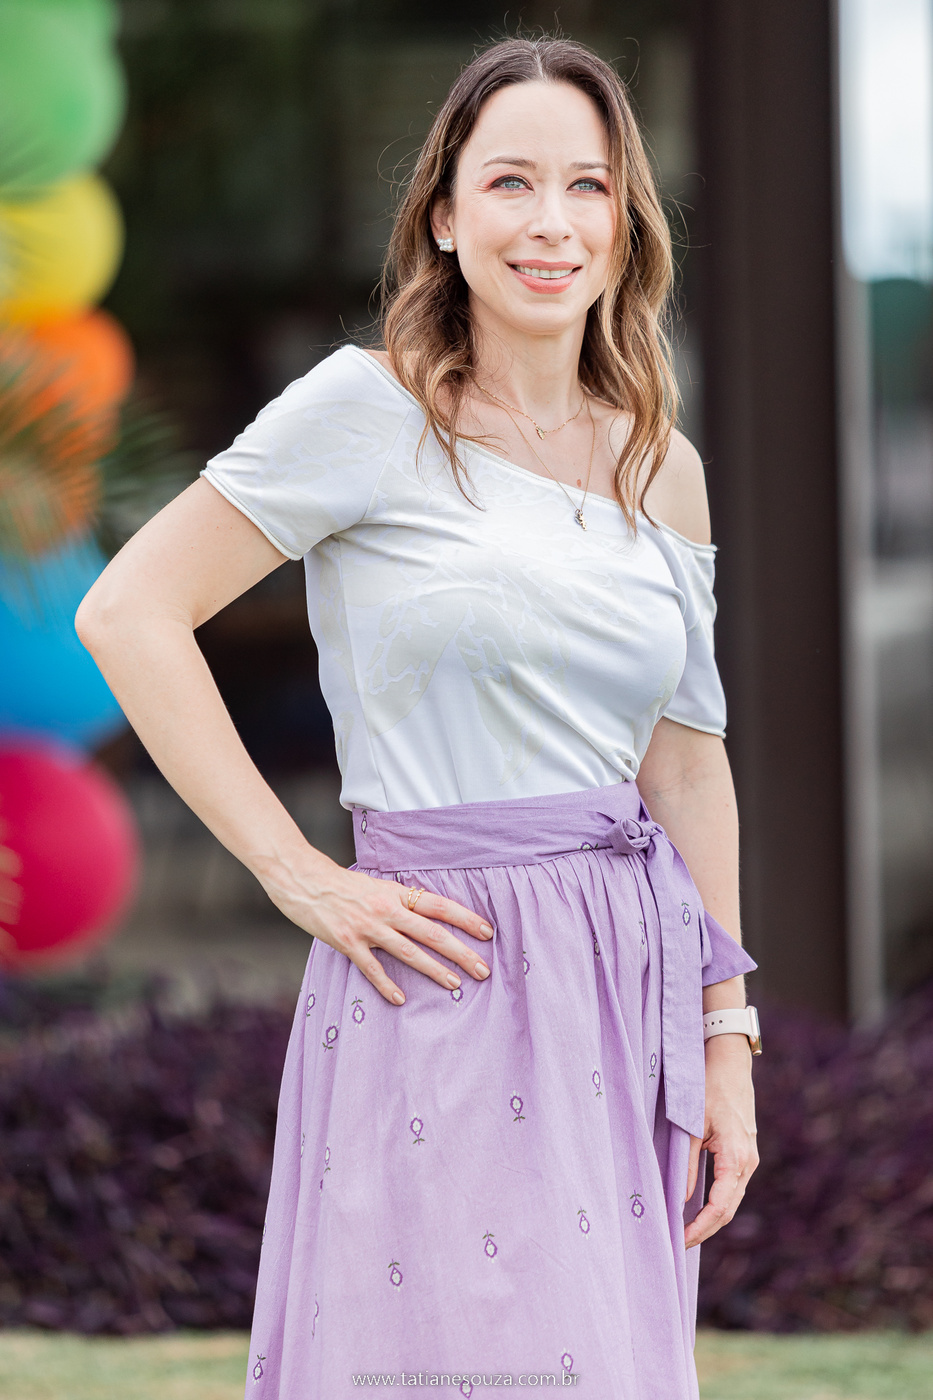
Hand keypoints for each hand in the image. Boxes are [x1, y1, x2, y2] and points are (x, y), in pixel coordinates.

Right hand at [259, 850, 493, 1005]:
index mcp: (396, 892)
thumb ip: (398, 899)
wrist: (302, 879)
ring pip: (408, 952)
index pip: (439, 905)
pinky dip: (387, 985)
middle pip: (432, 932)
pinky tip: (400, 1000)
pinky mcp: (347, 942)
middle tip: (482, 969)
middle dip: (460, 951)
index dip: (466, 919)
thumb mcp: (376, 884)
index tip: (487, 933)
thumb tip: (425, 911)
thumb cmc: (340, 883)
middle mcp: (386, 909)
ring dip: (434, 970)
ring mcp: (367, 927)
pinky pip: (372, 968)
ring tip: (455, 984)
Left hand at [684, 1034, 758, 1247]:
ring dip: (711, 1219)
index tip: (679, 1241)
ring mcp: (749, 1159)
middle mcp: (748, 1163)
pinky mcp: (745, 1154)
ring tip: (686, 1232)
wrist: (730, 1064)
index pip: (719, 1207)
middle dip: (705, 1230)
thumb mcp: (690, 1126)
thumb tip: (679, 1200)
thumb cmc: (707, 1089)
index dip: (700, 1228)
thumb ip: (686, 1165)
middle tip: (678, 1244)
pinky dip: (717, 1203)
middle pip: (728, 1210)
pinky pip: (732, 1187)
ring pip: (732, 1200)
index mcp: (736, 1158)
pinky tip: (699, 1209)